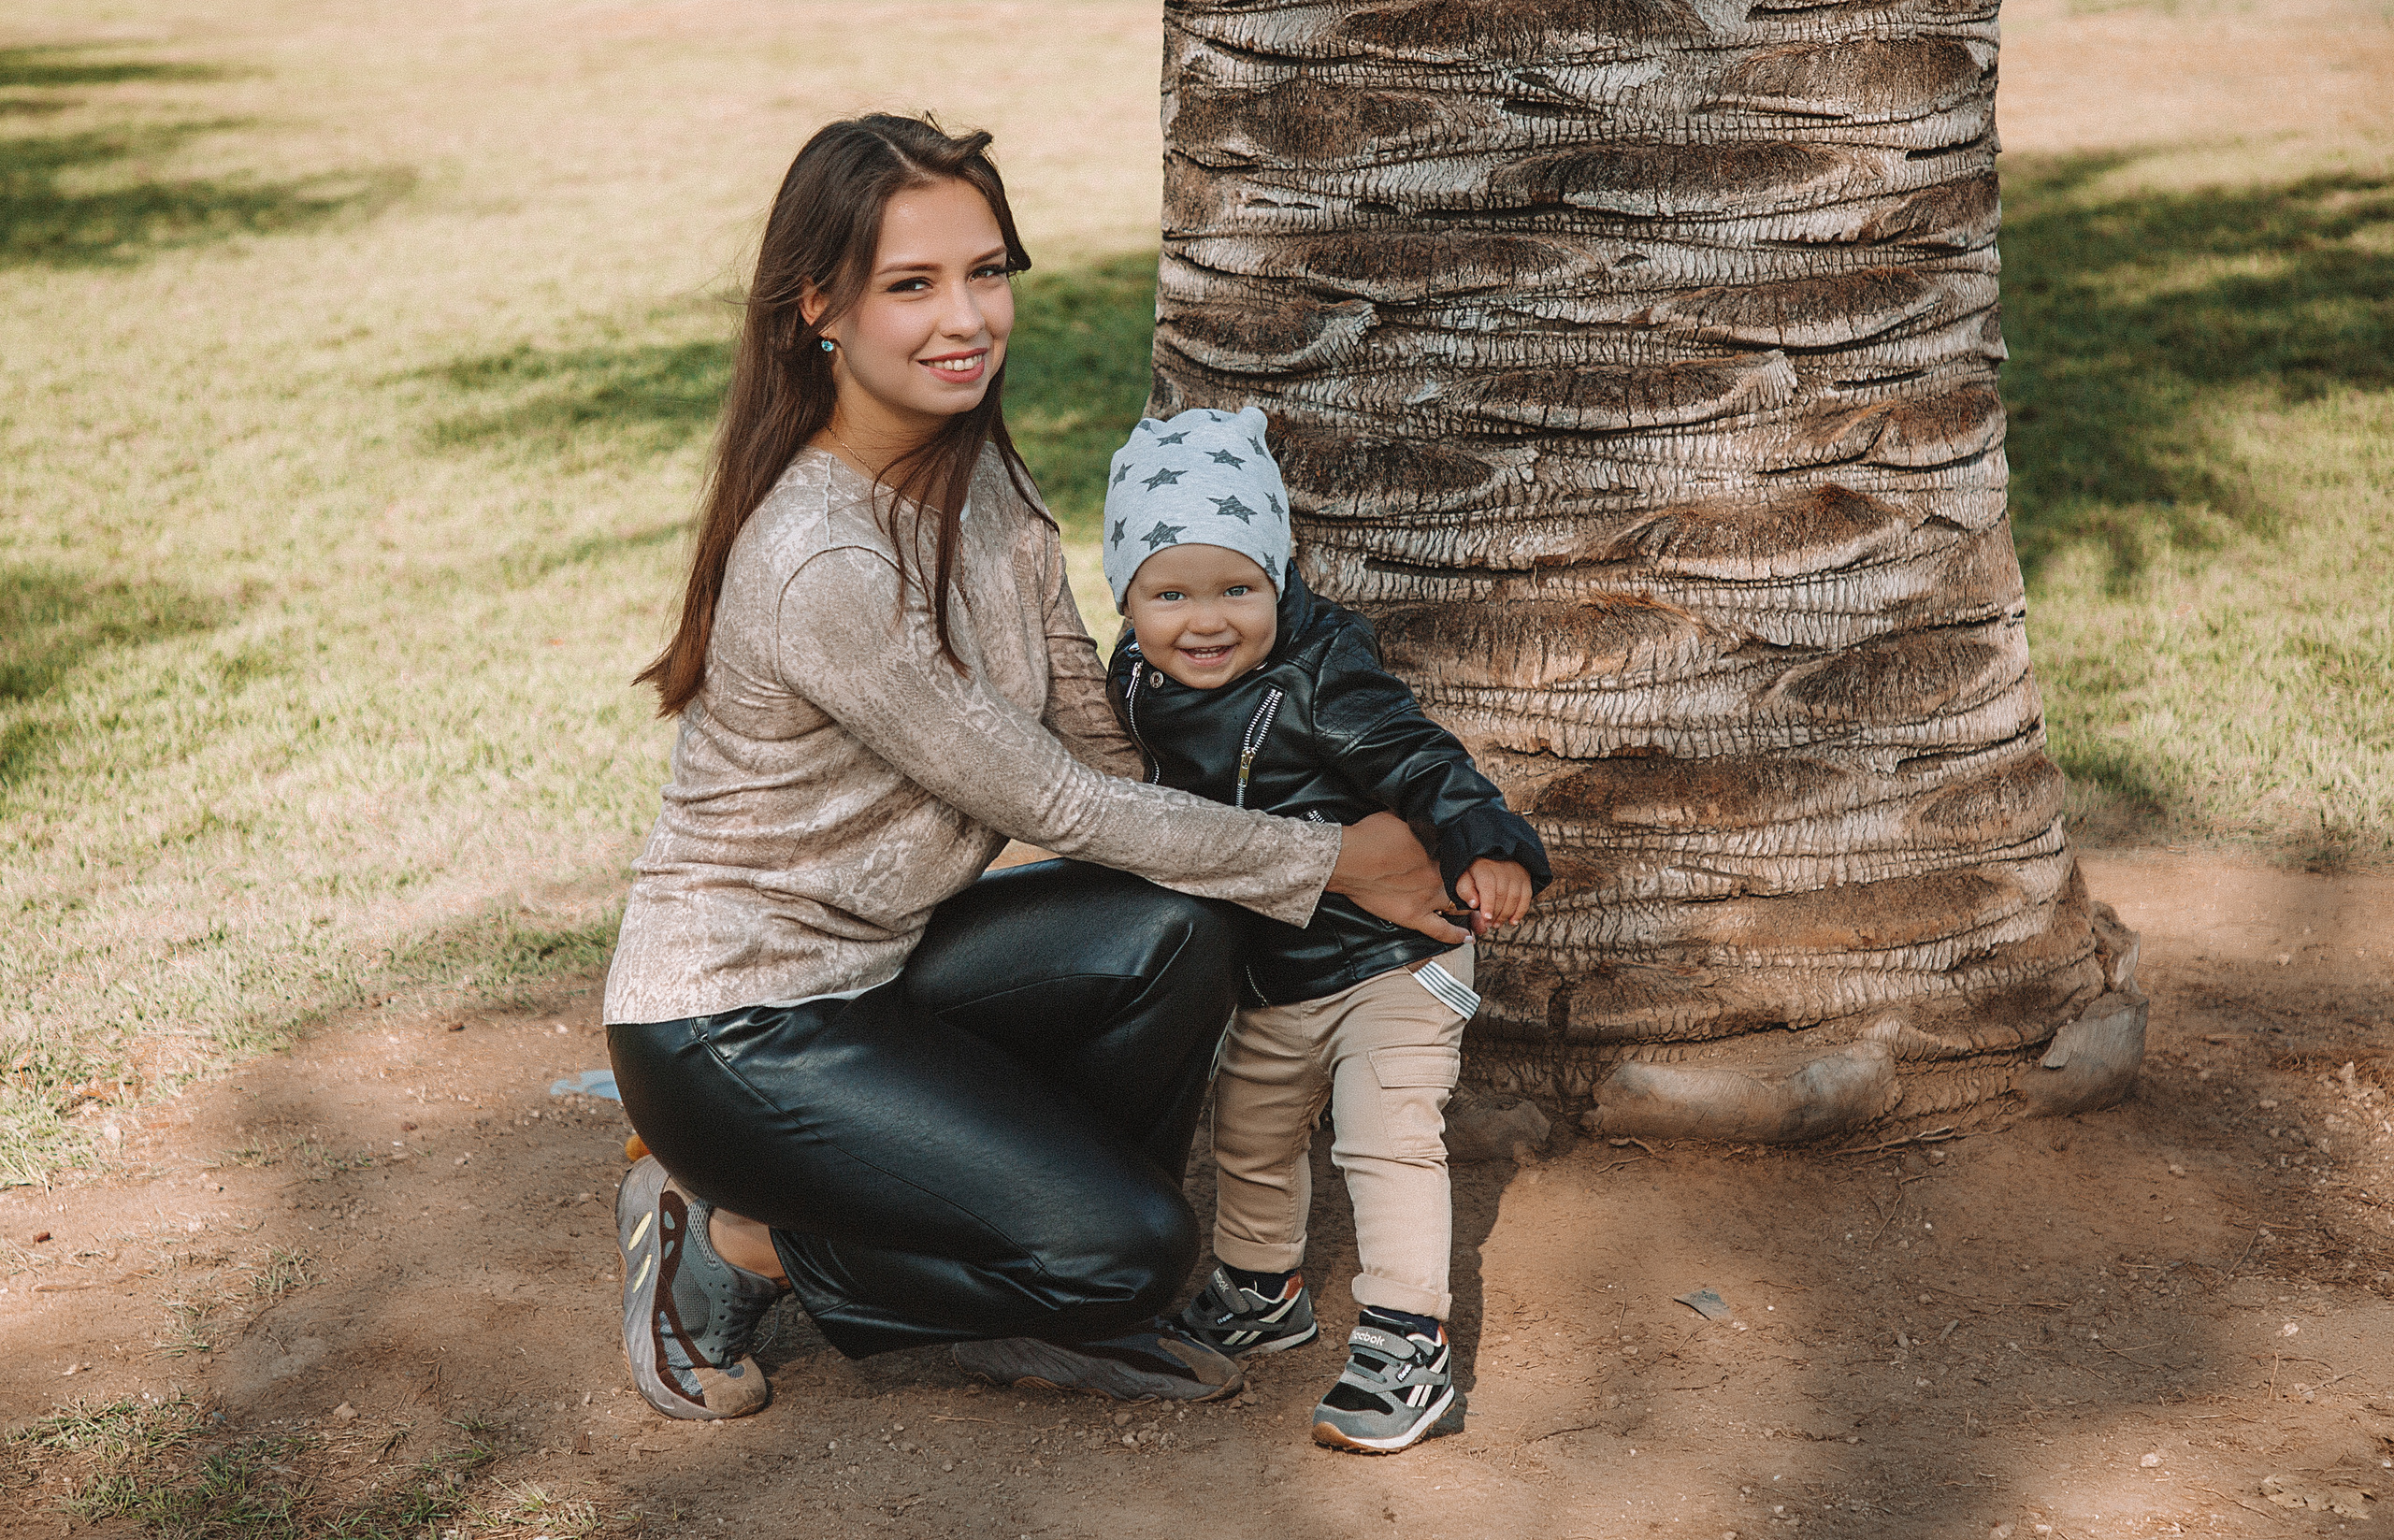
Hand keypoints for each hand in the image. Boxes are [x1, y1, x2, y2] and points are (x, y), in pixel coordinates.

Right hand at [1326, 812, 1469, 945]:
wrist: (1346, 860)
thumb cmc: (1368, 835)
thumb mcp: (1399, 817)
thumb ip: (1418, 821)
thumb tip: (1425, 813)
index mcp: (1437, 850)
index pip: (1463, 856)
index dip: (1468, 859)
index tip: (1470, 861)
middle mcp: (1437, 875)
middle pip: (1466, 882)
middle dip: (1473, 884)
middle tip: (1476, 886)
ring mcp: (1427, 898)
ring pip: (1460, 906)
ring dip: (1470, 908)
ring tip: (1477, 911)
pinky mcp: (1414, 916)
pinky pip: (1442, 931)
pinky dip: (1457, 935)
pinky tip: (1468, 937)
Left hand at [1455, 859, 1534, 932]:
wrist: (1492, 858)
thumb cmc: (1475, 873)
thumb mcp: (1464, 879)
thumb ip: (1466, 891)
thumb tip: (1474, 904)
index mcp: (1484, 867)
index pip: (1488, 886)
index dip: (1488, 903)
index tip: (1486, 918)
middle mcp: (1502, 868)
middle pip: (1501, 894)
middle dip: (1495, 913)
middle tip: (1488, 924)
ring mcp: (1516, 873)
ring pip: (1514, 897)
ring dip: (1506, 915)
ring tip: (1496, 924)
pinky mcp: (1525, 879)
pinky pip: (1526, 897)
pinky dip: (1520, 912)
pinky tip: (1512, 921)